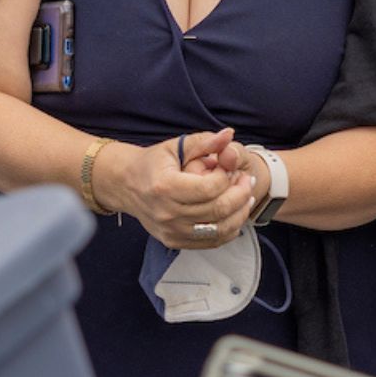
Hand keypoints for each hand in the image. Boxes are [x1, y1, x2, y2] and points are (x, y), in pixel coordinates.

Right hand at [102, 128, 253, 249]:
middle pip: (217, 210)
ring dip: (239, 213)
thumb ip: (204, 141)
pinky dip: (229, 229)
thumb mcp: (175, 146)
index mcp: (164, 187)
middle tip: (248, 181)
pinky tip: (235, 213)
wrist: (126, 186)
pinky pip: (211, 242)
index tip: (232, 168)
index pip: (209, 188)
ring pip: (219, 230)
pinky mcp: (174, 241)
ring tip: (246, 197)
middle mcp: (166, 213)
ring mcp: (170, 231)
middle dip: (241, 195)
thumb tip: (229, 134)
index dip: (228, 177)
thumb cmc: (153, 163)